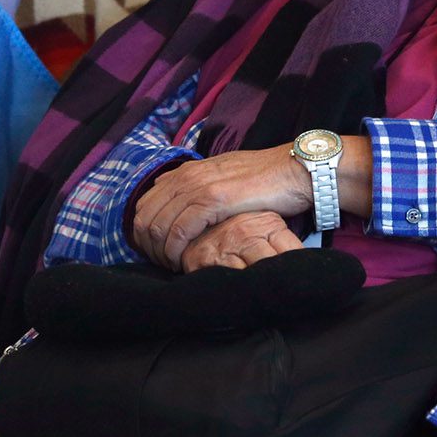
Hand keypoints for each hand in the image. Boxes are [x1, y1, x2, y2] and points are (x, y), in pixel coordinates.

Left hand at [130, 146, 311, 267]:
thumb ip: (200, 186)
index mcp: (186, 172)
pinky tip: (184, 260)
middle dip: (148, 246)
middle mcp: (186, 177)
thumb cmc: (264, 180)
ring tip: (173, 265)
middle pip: (145, 217)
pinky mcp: (212, 200)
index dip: (145, 232)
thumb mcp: (224, 178)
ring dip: (161, 251)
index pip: (145, 204)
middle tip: (162, 264)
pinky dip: (177, 249)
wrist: (292, 171)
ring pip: (158, 225)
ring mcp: (197, 187)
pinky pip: (180, 230)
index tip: (158, 251)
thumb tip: (180, 199)